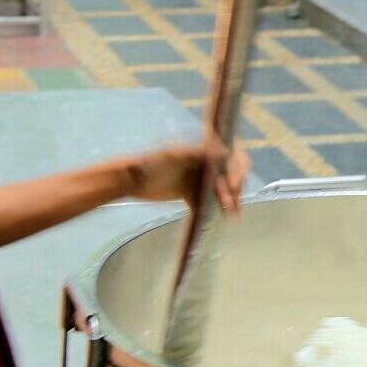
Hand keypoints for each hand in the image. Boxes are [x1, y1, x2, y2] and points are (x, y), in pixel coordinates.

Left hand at [119, 141, 252, 214]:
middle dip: (234, 189)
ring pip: (220, 190)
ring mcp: (197, 177)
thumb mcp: (173, 155)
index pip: (230, 153)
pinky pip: (207, 201)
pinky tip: (219, 218)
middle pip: (229, 174)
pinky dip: (214, 209)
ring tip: (232, 215)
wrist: (129, 181)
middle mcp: (204, 161)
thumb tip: (224, 151)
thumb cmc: (150, 163)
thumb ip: (197, 152)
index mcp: (202, 148)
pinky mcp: (189, 192)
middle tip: (232, 205)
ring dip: (229, 201)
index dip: (238, 167)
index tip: (234, 184)